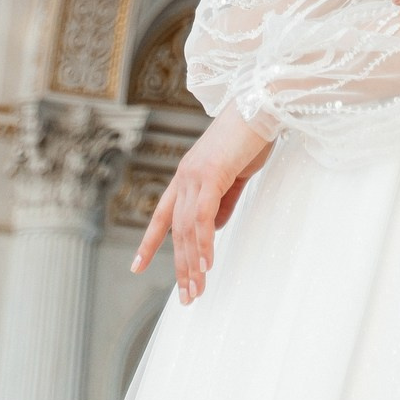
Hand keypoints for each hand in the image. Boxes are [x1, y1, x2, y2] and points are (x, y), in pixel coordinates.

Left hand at [131, 100, 271, 303]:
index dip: (150, 242)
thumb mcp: (237, 172)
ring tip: (197, 290)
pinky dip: (204, 242)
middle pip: (176, 230)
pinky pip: (203, 217)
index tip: (137, 266)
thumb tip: (213, 229)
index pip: (162, 214)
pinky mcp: (210, 174)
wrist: (263, 101)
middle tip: (188, 297)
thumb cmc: (253, 134)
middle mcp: (184, 176)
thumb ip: (223, 200)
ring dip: (193, 263)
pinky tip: (207, 264)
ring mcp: (195, 174)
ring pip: (188, 229)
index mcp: (187, 174)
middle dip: (181, 266)